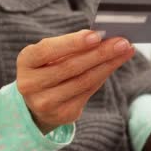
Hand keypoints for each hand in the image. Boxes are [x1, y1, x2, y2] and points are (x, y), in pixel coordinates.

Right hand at [16, 29, 134, 133]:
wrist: (38, 100)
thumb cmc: (47, 67)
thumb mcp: (50, 53)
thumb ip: (70, 46)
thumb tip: (102, 37)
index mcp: (25, 62)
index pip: (47, 50)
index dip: (72, 43)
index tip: (97, 35)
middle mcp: (30, 84)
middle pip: (70, 67)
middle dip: (99, 53)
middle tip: (122, 42)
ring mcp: (45, 102)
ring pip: (83, 81)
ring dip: (107, 64)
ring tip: (124, 51)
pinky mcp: (62, 114)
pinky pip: (88, 92)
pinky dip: (103, 76)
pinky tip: (113, 64)